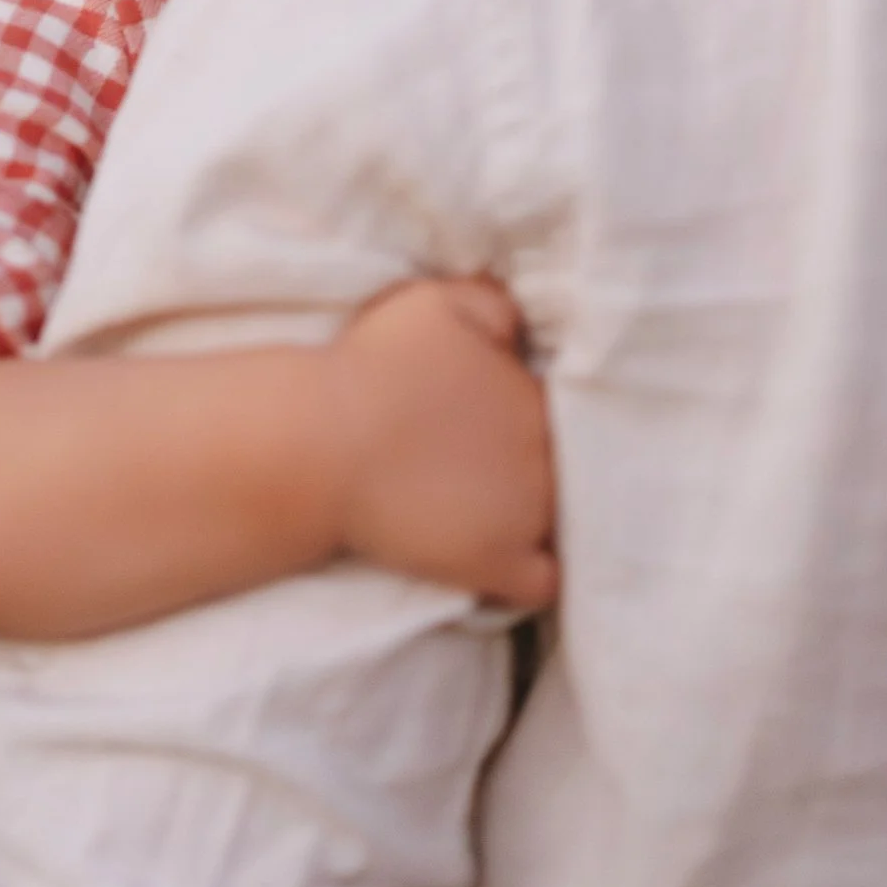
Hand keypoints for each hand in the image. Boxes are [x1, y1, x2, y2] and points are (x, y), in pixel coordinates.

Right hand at [319, 277, 556, 610]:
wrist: (322, 443)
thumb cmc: (373, 367)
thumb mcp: (434, 303)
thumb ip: (492, 306)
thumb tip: (520, 330)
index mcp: (533, 397)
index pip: (560, 410)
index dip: (527, 414)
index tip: (492, 419)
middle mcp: (544, 457)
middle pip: (564, 466)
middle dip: (537, 464)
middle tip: (488, 463)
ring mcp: (524, 518)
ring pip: (563, 522)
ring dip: (545, 516)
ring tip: (500, 510)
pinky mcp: (494, 565)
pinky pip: (545, 584)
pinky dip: (540, 576)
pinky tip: (520, 564)